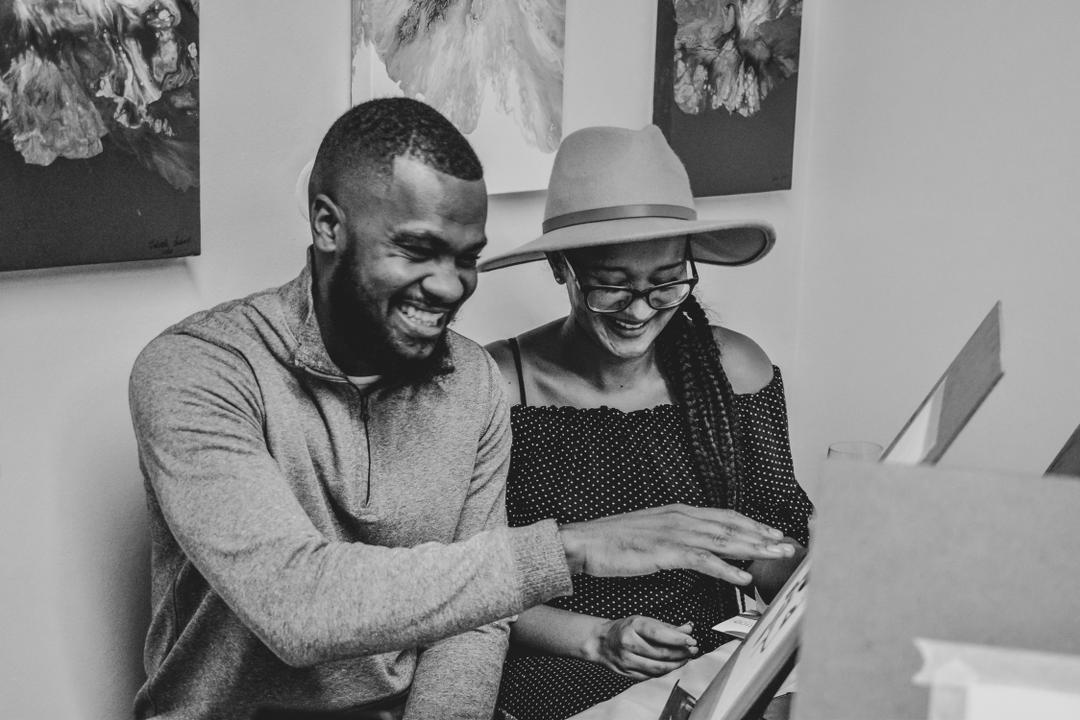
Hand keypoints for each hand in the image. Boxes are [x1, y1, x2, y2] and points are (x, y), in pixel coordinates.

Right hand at [558, 504, 793, 585]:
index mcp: (678, 512)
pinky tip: (742, 576)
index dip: (752, 524)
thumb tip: (695, 546)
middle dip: (762, 536)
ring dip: (753, 549)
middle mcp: (680, 517)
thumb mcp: (651, 533)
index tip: (773, 532)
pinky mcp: (664, 552)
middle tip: (788, 545)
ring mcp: (673, 533)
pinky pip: (702, 560)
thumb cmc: (614, 542)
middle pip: (731, 526)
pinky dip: (726, 568)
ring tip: (776, 556)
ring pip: (723, 540)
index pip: (724, 516)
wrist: (585, 542)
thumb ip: (676, 536)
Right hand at [588, 616, 698, 679]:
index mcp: (632, 626)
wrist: (602, 642)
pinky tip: (670, 665)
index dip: (678, 639)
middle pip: (661, 653)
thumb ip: (667, 627)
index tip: (692, 641)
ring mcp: (627, 660)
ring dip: (675, 664)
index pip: (659, 634)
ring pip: (658, 668)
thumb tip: (688, 630)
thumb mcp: (643, 620)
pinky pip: (651, 675)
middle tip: (692, 650)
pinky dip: (664, 671)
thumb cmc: (624, 629)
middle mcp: (628, 643)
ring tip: (684, 659)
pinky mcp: (627, 673)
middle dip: (681, 653)